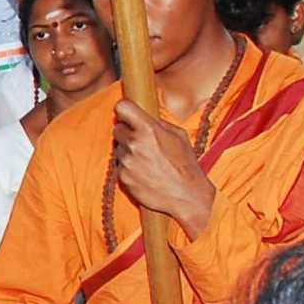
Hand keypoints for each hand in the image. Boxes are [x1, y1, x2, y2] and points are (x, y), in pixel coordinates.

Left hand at [111, 101, 216, 235]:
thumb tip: (145, 116)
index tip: (127, 114)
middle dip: (127, 132)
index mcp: (149, 129)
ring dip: (128, 151)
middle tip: (140, 141)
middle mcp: (135, 143)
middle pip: (117, 128)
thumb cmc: (186, 165)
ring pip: (118, 148)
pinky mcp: (122, 177)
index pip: (122, 107)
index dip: (124, 110)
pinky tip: (144, 173)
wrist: (186, 196)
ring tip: (146, 160)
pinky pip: (119, 166)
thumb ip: (159, 123)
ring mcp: (127, 161)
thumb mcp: (179, 136)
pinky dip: (128, 168)